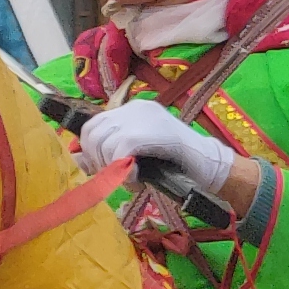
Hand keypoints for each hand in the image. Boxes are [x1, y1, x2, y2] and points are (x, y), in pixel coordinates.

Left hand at [80, 99, 240, 198]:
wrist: (210, 165)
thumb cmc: (176, 164)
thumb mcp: (138, 156)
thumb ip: (111, 154)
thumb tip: (77, 162)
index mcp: (132, 110)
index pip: (93, 125)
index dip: (89, 150)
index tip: (101, 169)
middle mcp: (135, 108)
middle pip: (92, 132)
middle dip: (98, 161)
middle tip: (116, 178)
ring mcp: (143, 117)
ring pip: (104, 142)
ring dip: (112, 168)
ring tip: (132, 179)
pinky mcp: (150, 132)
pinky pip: (120, 151)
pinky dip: (124, 171)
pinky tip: (139, 179)